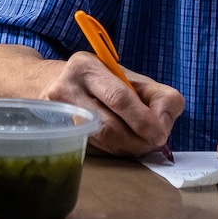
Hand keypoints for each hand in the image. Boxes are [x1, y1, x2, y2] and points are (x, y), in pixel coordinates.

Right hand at [41, 51, 183, 155]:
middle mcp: (66, 89)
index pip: (118, 98)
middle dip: (139, 139)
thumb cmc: (101, 81)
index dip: (143, 120)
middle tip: (155, 141)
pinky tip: (122, 142)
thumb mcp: (130, 77)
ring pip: (102, 142)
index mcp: (87, 67)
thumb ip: (157, 95)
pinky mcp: (59, 134)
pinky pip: (96, 150)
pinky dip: (116, 150)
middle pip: (109, 126)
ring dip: (129, 147)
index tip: (161, 133)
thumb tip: (163, 123)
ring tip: (140, 141)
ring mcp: (59, 114)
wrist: (54, 83)